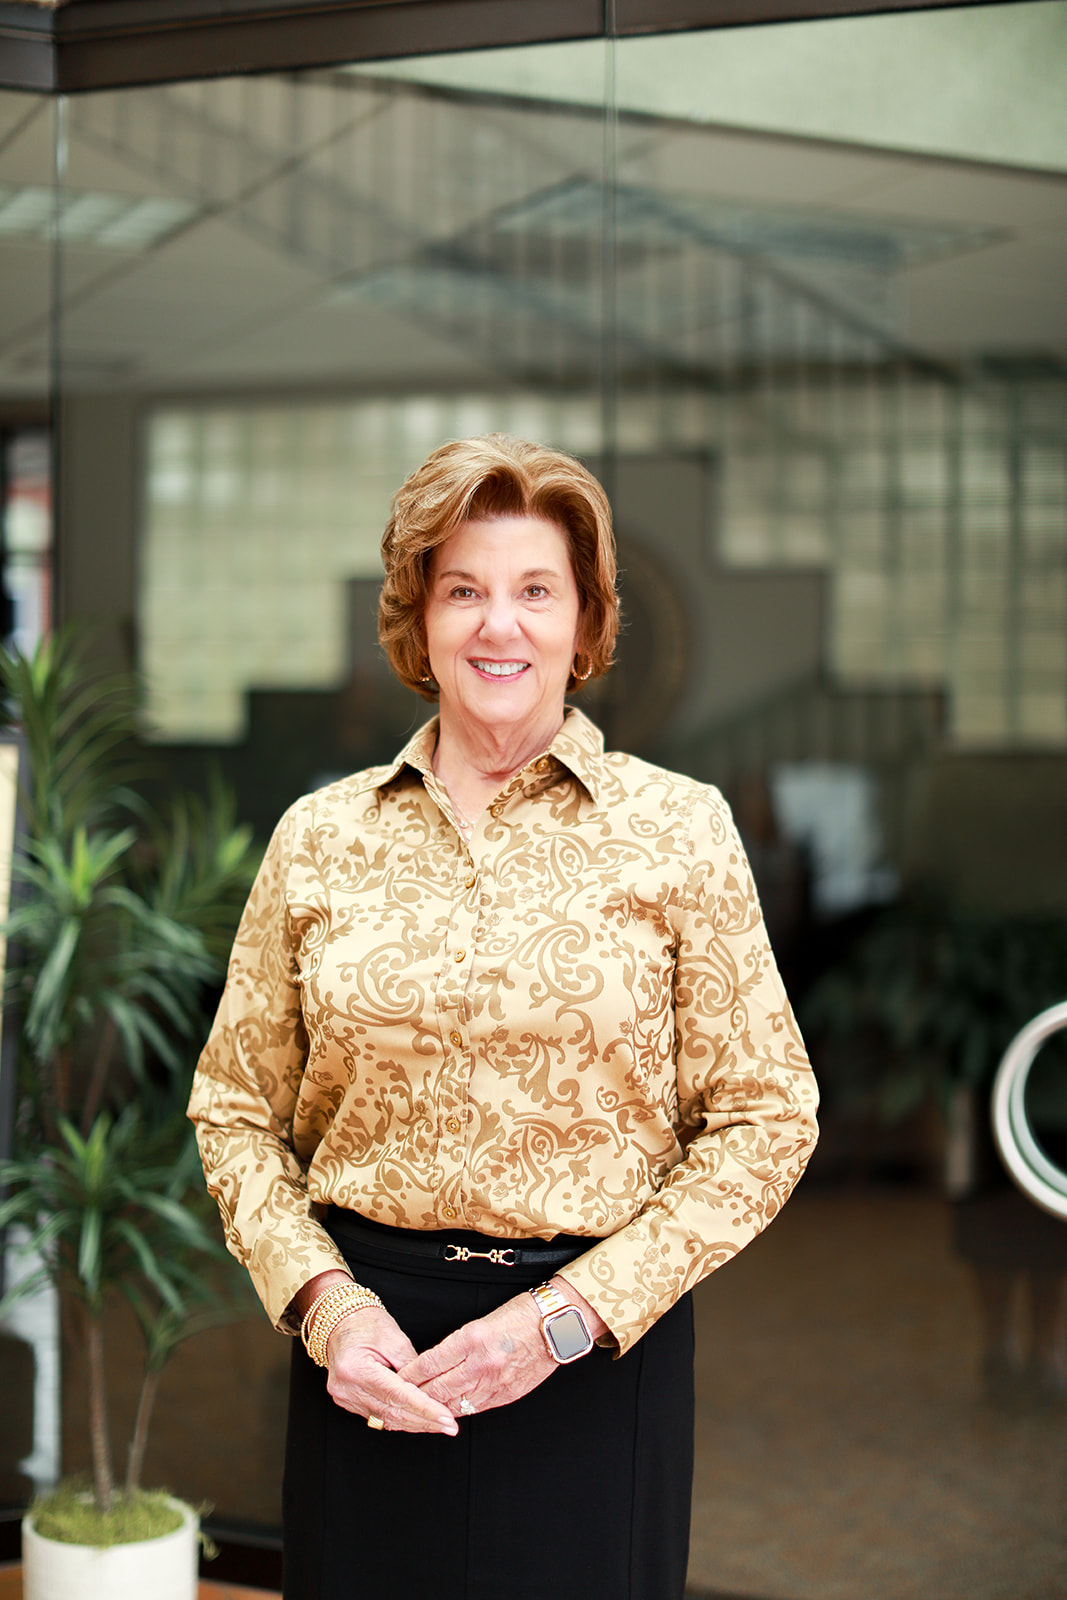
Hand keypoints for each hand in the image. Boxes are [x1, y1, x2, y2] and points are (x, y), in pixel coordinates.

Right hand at [325, 1307, 458, 1435]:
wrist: (341, 1320)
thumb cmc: (367, 1323)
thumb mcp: (396, 1339)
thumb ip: (413, 1368)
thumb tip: (432, 1391)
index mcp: (356, 1369)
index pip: (398, 1396)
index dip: (425, 1409)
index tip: (446, 1418)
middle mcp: (346, 1388)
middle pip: (392, 1412)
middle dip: (424, 1421)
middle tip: (449, 1426)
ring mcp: (345, 1397)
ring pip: (385, 1419)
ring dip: (413, 1423)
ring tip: (439, 1425)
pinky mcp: (347, 1401)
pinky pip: (377, 1415)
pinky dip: (399, 1418)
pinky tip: (418, 1420)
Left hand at [397, 1290, 554, 1416]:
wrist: (557, 1325)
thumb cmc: (521, 1315)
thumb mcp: (482, 1321)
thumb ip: (459, 1344)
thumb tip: (436, 1364)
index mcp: (472, 1339)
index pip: (430, 1363)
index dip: (409, 1375)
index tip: (396, 1379)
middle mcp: (481, 1364)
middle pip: (437, 1389)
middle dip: (415, 1397)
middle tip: (398, 1402)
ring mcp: (494, 1383)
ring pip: (453, 1404)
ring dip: (434, 1409)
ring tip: (417, 1412)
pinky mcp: (506, 1395)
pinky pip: (475, 1408)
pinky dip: (458, 1410)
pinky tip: (447, 1411)